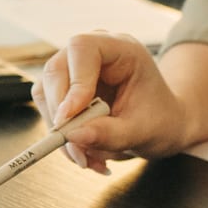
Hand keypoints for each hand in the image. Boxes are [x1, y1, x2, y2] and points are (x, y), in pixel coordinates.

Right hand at [34, 33, 192, 174]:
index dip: (74, 81)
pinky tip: (85, 152)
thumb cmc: (160, 120)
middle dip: (61, 113)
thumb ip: (110, 133)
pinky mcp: (65, 89)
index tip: (71, 117)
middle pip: (56, 69)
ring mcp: (76, 69)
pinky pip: (49, 109)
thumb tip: (73, 136)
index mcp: (121, 49)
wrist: (162, 124)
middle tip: (76, 148)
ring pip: (46, 91)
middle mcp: (94, 53)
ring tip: (88, 158)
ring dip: (60, 130)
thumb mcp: (143, 131)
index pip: (83, 49)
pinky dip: (62, 136)